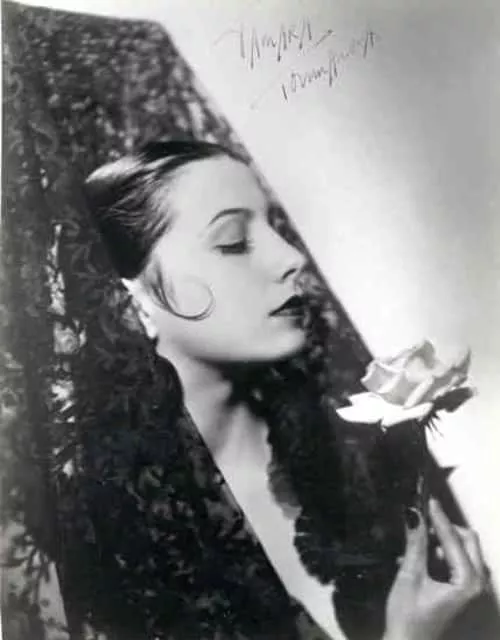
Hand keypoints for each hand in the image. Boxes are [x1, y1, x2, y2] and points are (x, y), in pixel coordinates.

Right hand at [383, 498, 486, 639]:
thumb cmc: (408, 619)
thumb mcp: (410, 577)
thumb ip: (415, 542)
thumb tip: (414, 513)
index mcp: (468, 582)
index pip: (453, 539)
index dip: (438, 517)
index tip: (426, 499)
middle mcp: (480, 586)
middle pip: (468, 542)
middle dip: (446, 528)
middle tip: (422, 519)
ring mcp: (476, 593)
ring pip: (466, 553)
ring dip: (445, 542)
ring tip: (420, 541)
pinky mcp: (468, 597)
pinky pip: (463, 566)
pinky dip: (445, 556)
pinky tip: (425, 557)